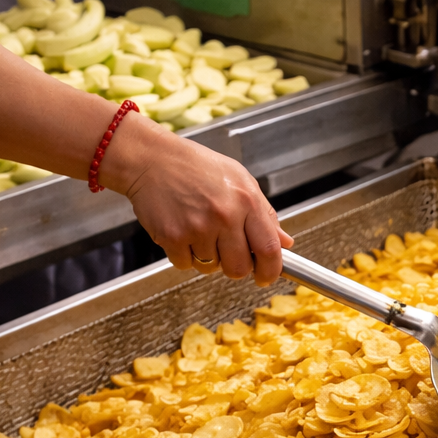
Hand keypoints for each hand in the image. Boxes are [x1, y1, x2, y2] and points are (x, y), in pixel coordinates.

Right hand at [99, 110, 292, 285]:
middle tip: (227, 252)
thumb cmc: (197, 167)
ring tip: (199, 230)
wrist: (153, 159)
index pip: (269, 249)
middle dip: (235, 267)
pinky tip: (182, 231)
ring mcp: (197, 228)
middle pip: (239, 268)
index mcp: (246, 201)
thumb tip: (284, 241)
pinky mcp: (172, 237)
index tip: (267, 277)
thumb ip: (264, 213)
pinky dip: (184, 255)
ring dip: (207, 258)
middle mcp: (224, 215)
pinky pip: (185, 265)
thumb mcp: (240, 180)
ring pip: (210, 268)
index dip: (271, 270)